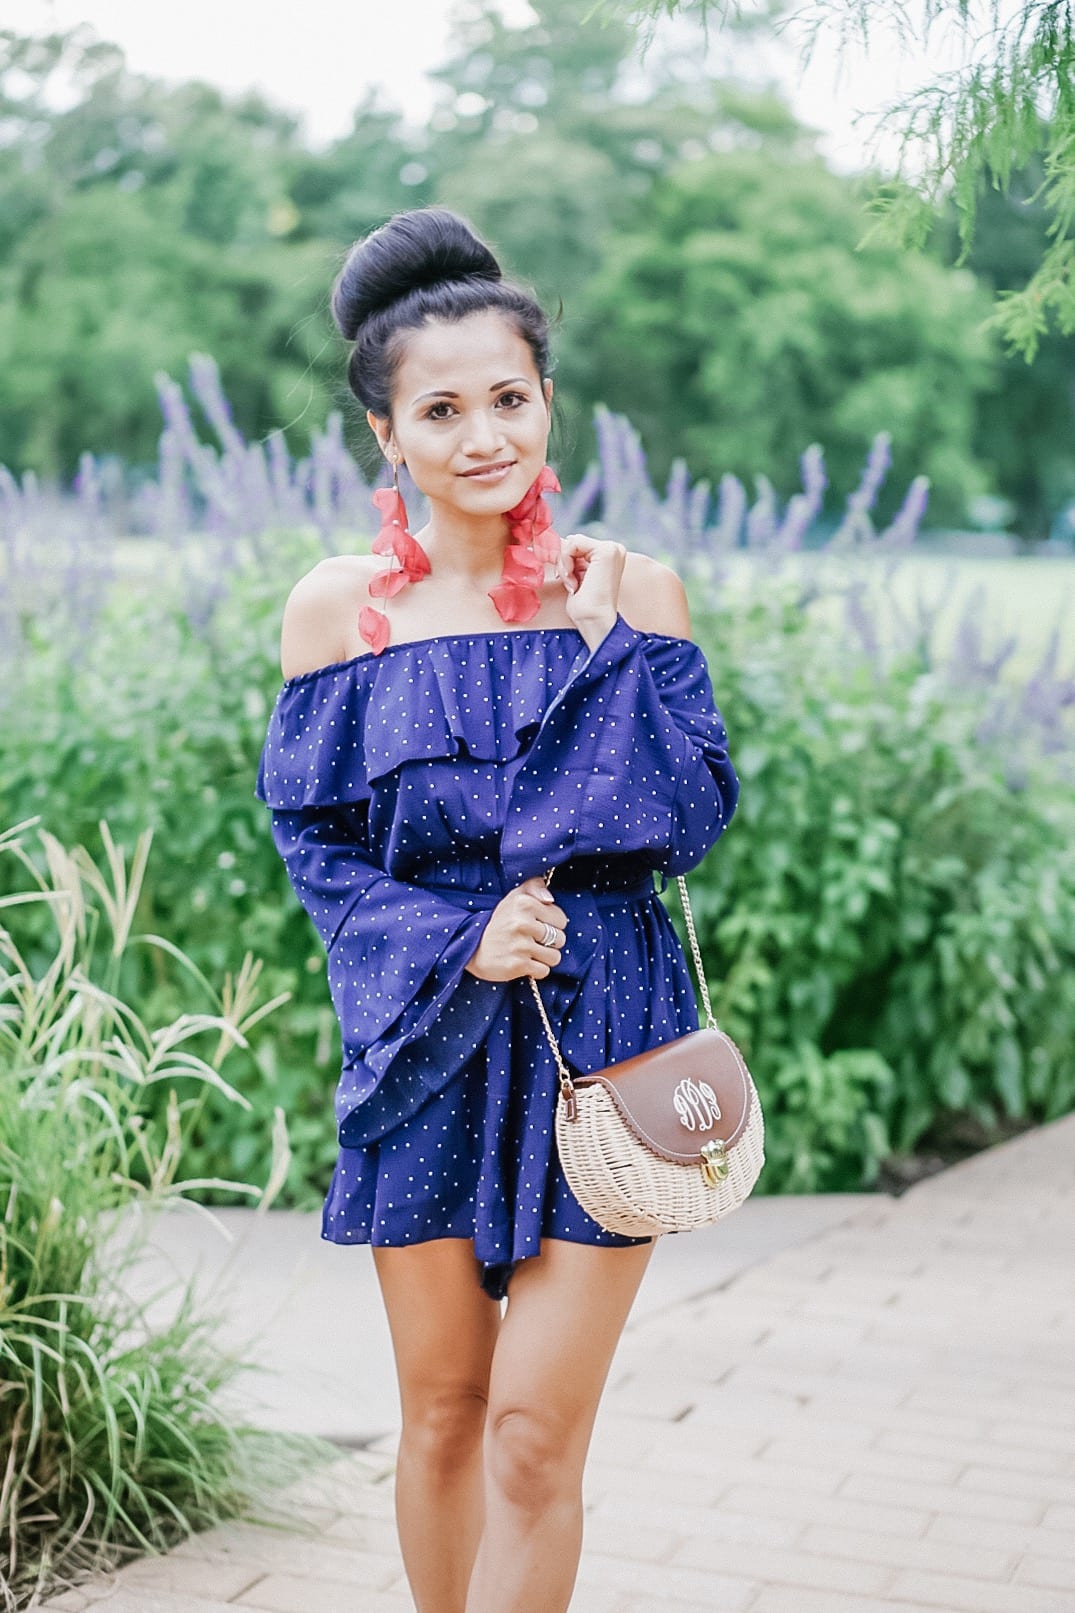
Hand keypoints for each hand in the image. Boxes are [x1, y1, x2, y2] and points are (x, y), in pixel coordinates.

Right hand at [463, 875, 569, 980]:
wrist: (472, 947)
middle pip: (560, 939)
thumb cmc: (500, 922)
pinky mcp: (518, 965)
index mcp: (524, 903)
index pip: (561, 919)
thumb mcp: (514, 897)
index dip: (552, 924)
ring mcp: (520, 945)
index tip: (538, 926)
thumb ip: (534, 887)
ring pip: (554, 957)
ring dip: (544, 958)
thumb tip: (550, 898)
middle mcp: (522, 923)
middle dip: (550, 942)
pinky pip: (544, 971)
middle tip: (532, 940)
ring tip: (529, 952)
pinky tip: (524, 962)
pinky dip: (536, 970)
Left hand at [556, 534, 626, 648]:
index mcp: (609, 555)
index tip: (569, 582)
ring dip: (564, 565)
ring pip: (571, 542)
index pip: (576, 544)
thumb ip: (572, 557)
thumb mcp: (575, 574)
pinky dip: (566, 562)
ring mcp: (613, 548)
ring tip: (573, 585)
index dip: (565, 561)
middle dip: (564, 563)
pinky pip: (572, 544)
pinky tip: (574, 581)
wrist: (594, 621)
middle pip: (573, 542)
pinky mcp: (606, 551)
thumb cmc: (583, 607)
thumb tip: (553, 542)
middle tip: (571, 585)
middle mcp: (614, 549)